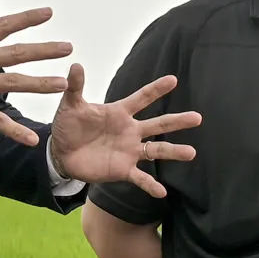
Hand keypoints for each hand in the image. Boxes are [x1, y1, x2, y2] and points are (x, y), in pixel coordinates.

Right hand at [0, 10, 72, 145]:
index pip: (3, 26)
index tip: (49, 13)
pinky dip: (14, 131)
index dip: (27, 19)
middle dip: (43, 50)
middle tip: (67, 47)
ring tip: (62, 84)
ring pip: (12, 83)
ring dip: (39, 84)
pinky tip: (31, 140)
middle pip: (16, 53)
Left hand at [47, 66, 199, 195]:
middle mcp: (130, 131)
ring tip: (191, 153)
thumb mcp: (70, 105)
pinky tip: (162, 192)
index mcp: (119, 113)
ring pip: (156, 150)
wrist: (61, 153)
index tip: (173, 80)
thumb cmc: (69, 126)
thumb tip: (75, 65)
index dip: (156, 89)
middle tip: (197, 118)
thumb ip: (75, 87)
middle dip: (177, 120)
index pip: (141, 98)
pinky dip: (150, 185)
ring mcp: (129, 151)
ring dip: (173, 152)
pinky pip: (140, 178)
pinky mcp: (123, 170)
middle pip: (158, 124)